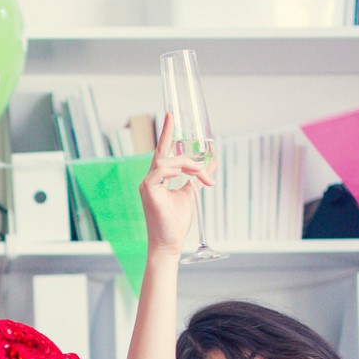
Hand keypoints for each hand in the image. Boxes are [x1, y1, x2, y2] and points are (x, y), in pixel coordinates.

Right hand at [139, 111, 217, 256]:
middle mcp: (150, 179)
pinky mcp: (148, 190)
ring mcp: (147, 184)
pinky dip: (175, 171)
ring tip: (200, 179)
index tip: (170, 115)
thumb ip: (198, 178)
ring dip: (187, 166)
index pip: (162, 151)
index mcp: (158, 179)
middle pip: (165, 154)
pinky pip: (161, 171)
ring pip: (166, 161)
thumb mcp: (191, 194)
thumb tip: (212, 164)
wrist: (169, 243)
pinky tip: (184, 178)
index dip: (166, 133)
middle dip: (186, 157)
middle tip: (202, 170)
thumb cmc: (175, 222)